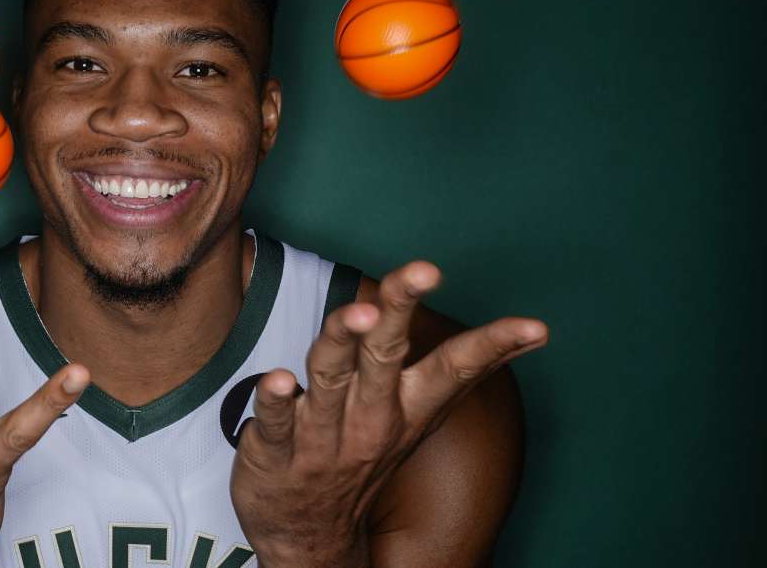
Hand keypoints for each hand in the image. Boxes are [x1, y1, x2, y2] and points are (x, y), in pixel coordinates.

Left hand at [229, 261, 547, 566]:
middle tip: (422, 271)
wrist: (312, 536)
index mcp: (407, 407)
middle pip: (386, 355)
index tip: (532, 326)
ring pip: (331, 377)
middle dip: (400, 310)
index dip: (492, 346)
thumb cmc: (366, 456)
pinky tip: (275, 378)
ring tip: (361, 313)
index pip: (454, 369)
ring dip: (344, 341)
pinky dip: (274, 400)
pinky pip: (274, 420)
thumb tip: (531, 335)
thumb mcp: (422, 420)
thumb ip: (464, 372)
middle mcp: (369, 418)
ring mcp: (321, 435)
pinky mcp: (275, 449)